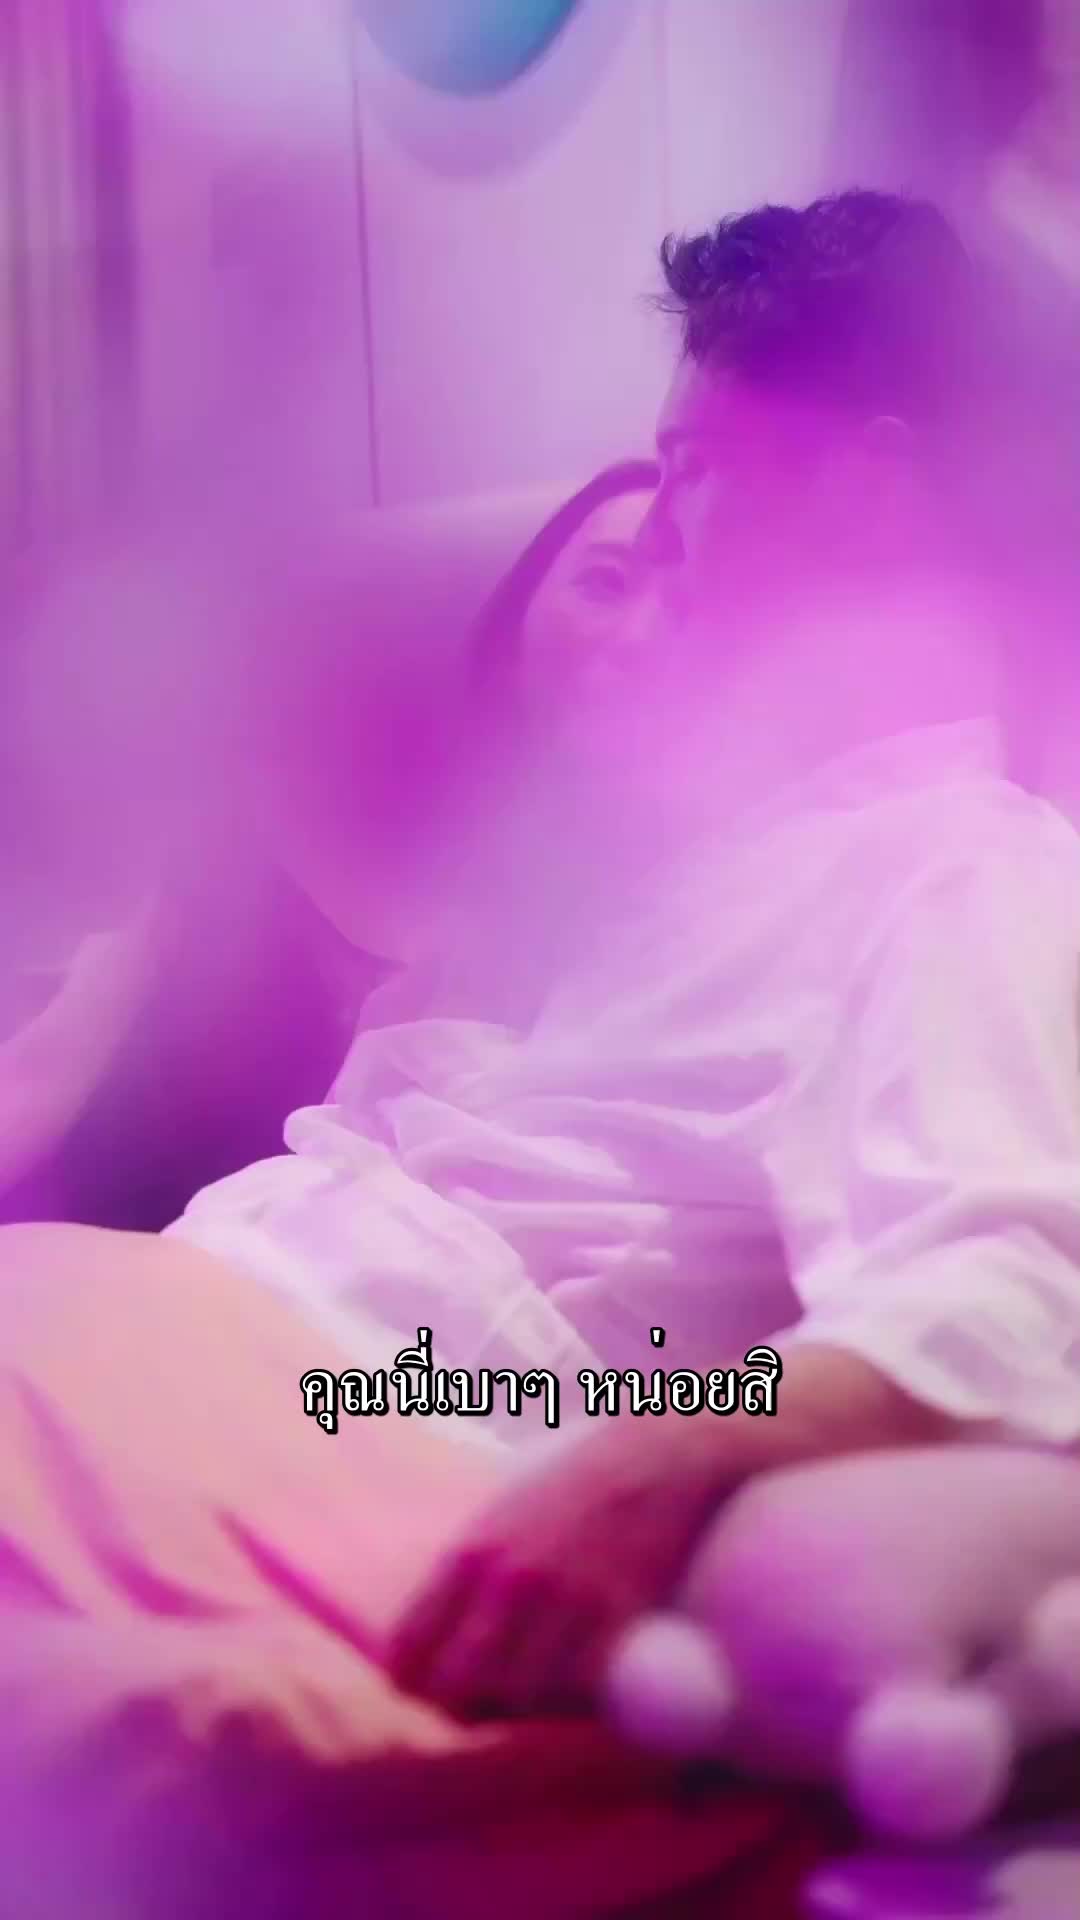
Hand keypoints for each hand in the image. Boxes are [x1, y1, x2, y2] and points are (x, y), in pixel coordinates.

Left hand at [387, 1416, 723, 1723]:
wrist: (660, 1456)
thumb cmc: (579, 1481)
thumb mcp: (503, 1511)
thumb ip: (470, 1569)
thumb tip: (440, 1634)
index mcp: (471, 1550)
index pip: (408, 1651)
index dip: (414, 1682)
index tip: (429, 1686)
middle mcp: (511, 1579)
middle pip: (456, 1689)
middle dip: (463, 1706)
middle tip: (484, 1700)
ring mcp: (566, 1601)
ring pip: (519, 1699)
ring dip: (526, 1705)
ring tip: (535, 1688)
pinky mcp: (618, 1617)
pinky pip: (581, 1690)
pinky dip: (579, 1697)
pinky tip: (581, 1678)